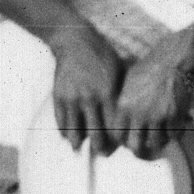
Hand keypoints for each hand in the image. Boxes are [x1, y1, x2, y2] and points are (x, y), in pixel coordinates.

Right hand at [47, 25, 127, 153]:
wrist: (75, 41)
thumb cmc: (102, 54)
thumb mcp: (119, 70)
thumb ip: (124, 91)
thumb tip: (134, 109)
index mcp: (108, 92)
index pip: (114, 125)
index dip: (118, 138)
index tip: (120, 144)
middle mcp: (90, 98)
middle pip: (96, 133)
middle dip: (101, 147)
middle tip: (103, 152)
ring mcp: (72, 98)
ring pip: (75, 132)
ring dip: (79, 143)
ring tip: (81, 148)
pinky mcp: (59, 96)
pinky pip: (61, 122)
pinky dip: (65, 132)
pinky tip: (69, 136)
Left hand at [112, 47, 193, 158]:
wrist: (173, 60)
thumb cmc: (151, 67)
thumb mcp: (128, 82)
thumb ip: (122, 102)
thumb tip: (118, 117)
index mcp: (124, 106)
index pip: (117, 135)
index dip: (123, 141)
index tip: (128, 141)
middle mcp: (139, 115)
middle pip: (135, 146)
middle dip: (140, 150)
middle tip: (145, 148)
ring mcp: (157, 117)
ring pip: (156, 144)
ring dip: (160, 142)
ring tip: (162, 135)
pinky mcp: (175, 117)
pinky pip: (175, 136)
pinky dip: (176, 134)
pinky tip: (175, 126)